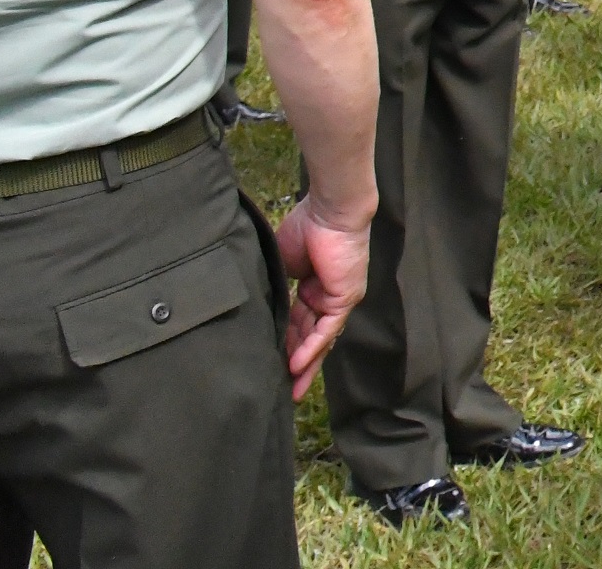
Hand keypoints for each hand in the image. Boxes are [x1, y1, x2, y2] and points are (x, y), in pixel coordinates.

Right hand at [272, 197, 370, 398]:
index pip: (298, 324)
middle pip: (310, 336)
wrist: (329, 210)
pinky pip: (328, 328)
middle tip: (285, 390)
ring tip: (292, 389)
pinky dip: (312, 347)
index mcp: (313, 288)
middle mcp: (327, 296)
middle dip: (297, 364)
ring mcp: (338, 298)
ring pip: (321, 338)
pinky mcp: (345, 296)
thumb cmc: (306, 226)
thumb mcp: (282, 263)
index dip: (286, 345)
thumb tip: (256, 305)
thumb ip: (274, 286)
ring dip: (306, 364)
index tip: (272, 365)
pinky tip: (297, 365)